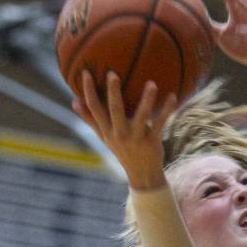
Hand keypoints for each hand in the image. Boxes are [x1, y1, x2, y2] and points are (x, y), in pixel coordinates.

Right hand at [72, 71, 174, 189]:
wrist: (142, 174)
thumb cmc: (122, 150)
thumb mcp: (104, 137)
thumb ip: (90, 120)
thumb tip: (74, 101)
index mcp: (107, 131)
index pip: (94, 109)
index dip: (89, 91)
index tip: (86, 72)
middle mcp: (119, 133)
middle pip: (115, 110)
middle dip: (113, 92)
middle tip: (113, 73)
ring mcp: (136, 138)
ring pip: (141, 116)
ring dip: (147, 99)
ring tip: (151, 83)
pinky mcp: (152, 141)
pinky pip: (160, 123)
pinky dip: (167, 110)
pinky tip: (173, 96)